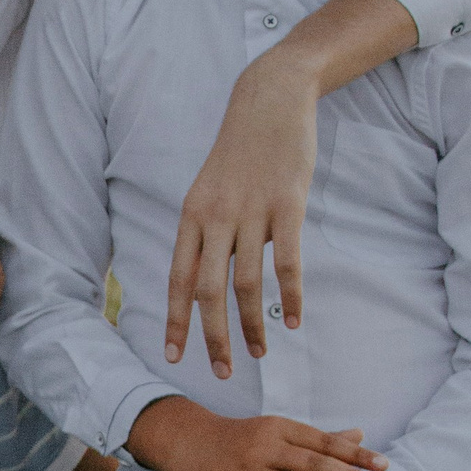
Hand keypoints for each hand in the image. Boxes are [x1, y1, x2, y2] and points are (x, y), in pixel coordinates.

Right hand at [125, 397, 386, 470]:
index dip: (355, 454)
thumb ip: (317, 438)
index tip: (384, 465)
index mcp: (280, 428)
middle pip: (315, 463)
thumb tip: (359, 435)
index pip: (324, 441)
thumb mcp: (276, 431)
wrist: (187, 442)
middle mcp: (267, 447)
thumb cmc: (239, 438)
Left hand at [164, 54, 317, 378]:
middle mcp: (216, 217)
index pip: (177, 278)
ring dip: (252, 324)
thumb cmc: (240, 150)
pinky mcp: (288, 205)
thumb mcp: (209, 189)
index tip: (174, 355)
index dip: (175, 320)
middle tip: (220, 372)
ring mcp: (253, 211)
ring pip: (248, 283)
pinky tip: (295, 320)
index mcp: (191, 216)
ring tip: (259, 353)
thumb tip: (216, 280)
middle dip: (213, 337)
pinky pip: (289, 263)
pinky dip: (291, 296)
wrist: (269, 99)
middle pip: (209, 290)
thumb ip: (208, 233)